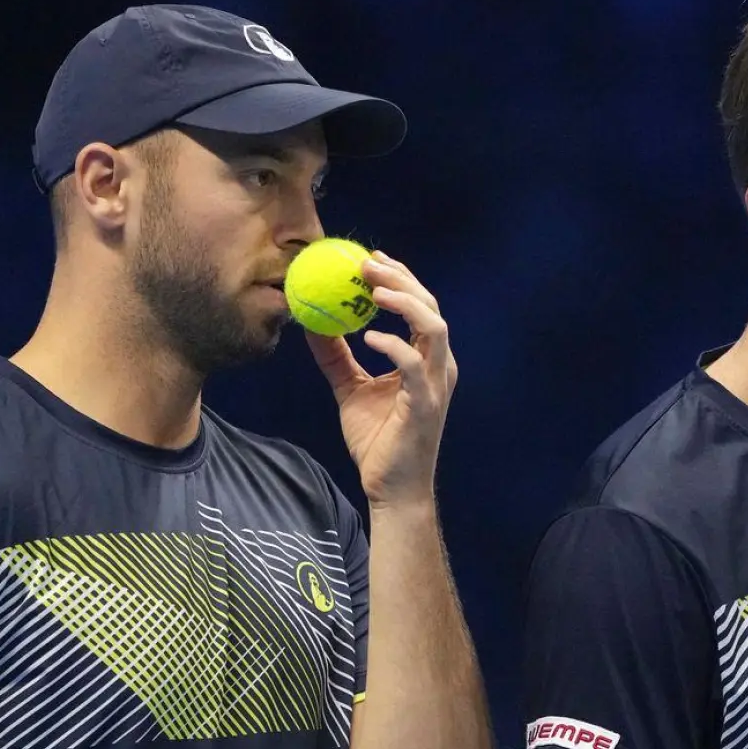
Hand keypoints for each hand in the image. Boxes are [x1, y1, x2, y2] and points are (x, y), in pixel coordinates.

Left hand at [306, 251, 456, 505]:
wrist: (392, 488)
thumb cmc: (378, 441)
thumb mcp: (350, 389)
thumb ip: (335, 356)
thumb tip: (310, 323)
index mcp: (426, 360)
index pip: (420, 307)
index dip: (399, 279)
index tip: (370, 260)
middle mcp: (437, 367)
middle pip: (430, 308)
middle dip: (401, 280)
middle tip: (367, 264)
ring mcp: (435, 384)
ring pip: (434, 328)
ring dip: (406, 302)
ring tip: (375, 290)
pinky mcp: (425, 404)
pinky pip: (413, 365)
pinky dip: (393, 345)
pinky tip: (369, 337)